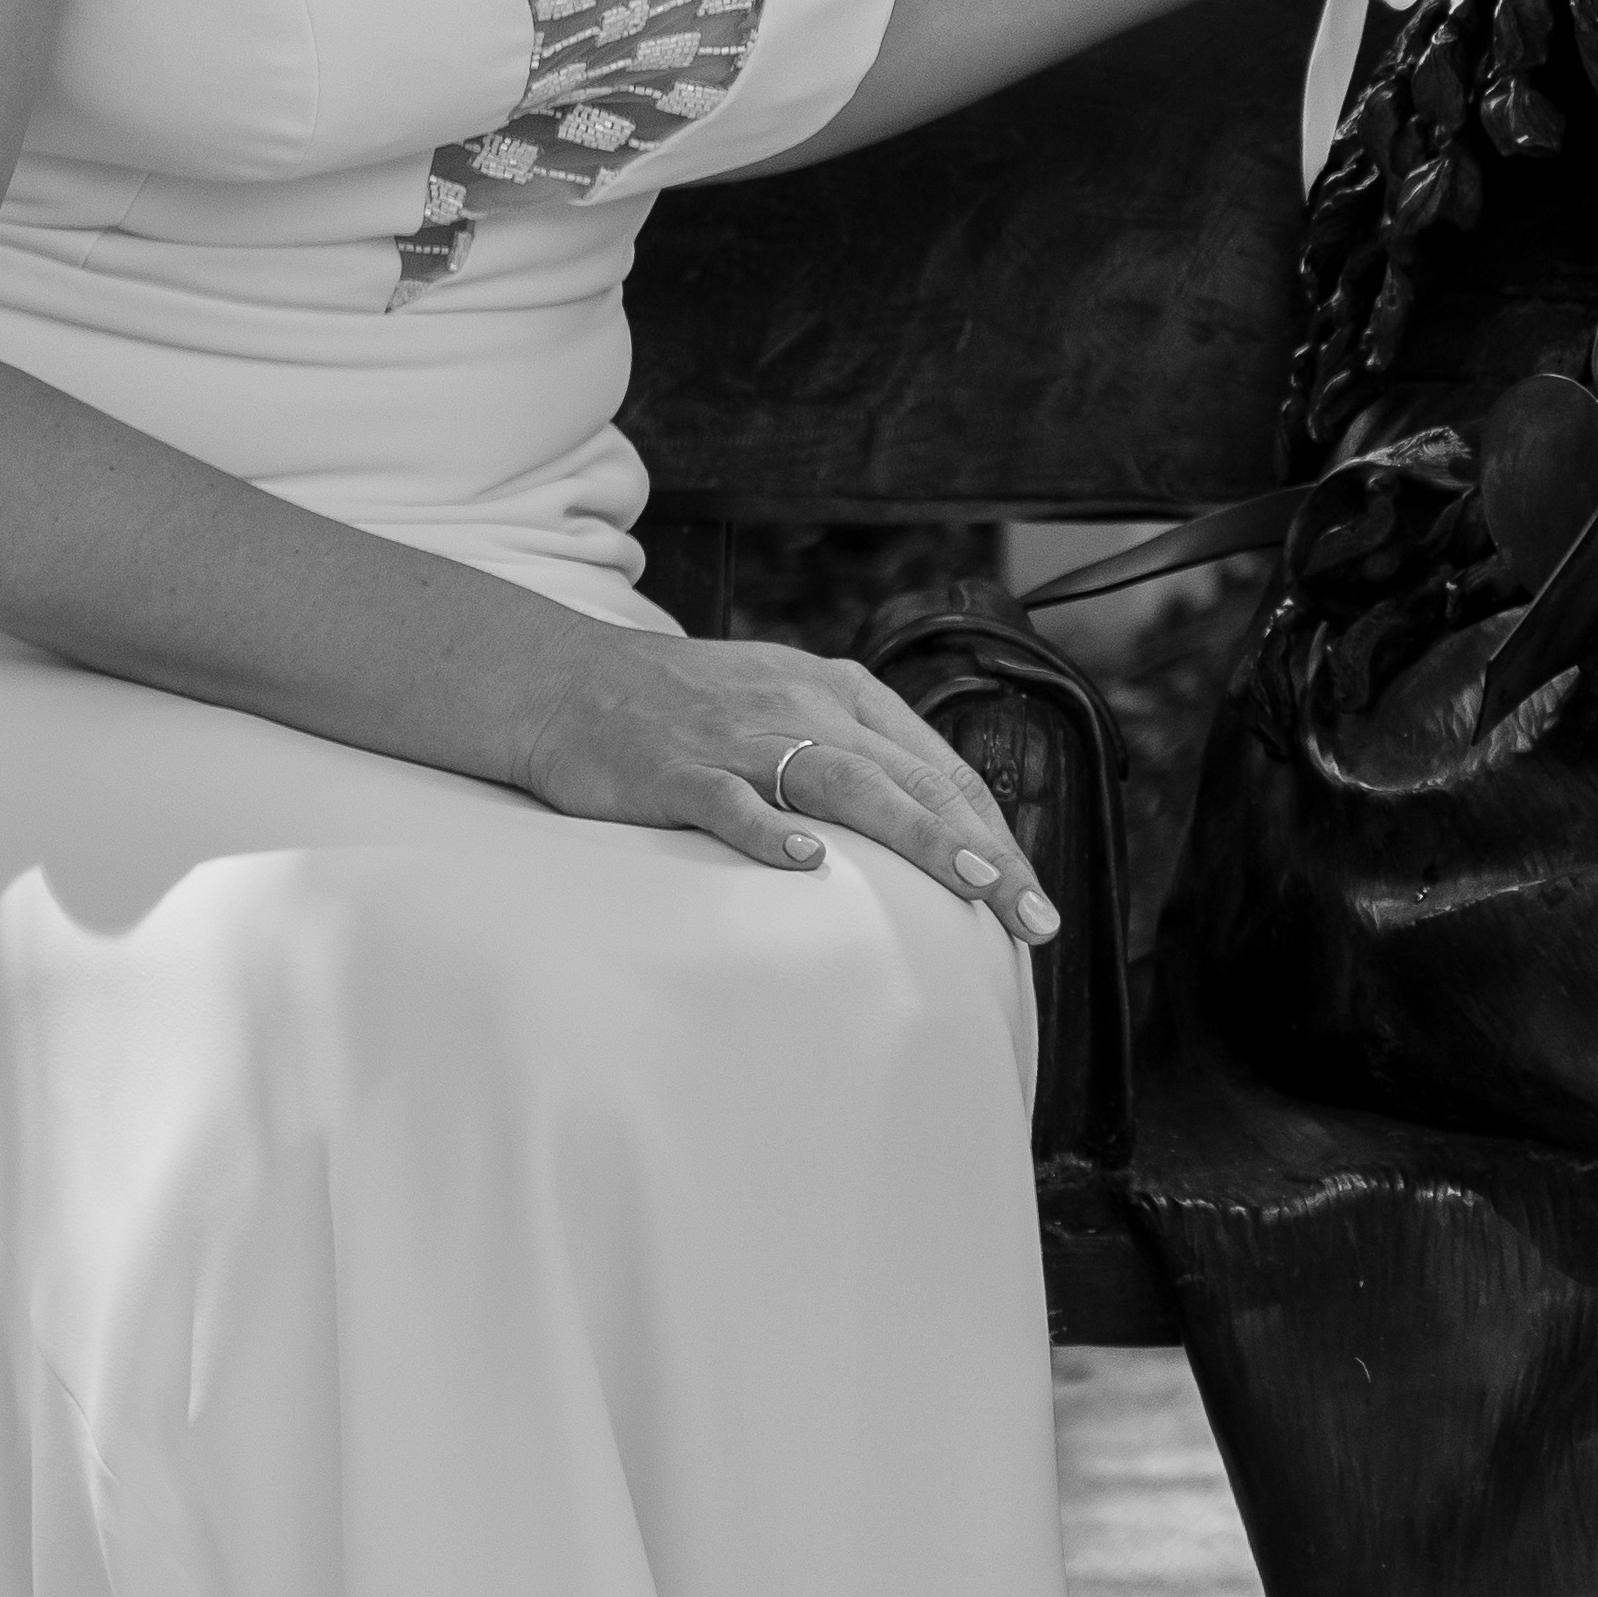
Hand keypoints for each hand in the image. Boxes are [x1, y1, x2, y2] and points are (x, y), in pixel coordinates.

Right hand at [512, 623, 1063, 942]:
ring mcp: (740, 738)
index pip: (939, 767)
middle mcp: (804, 708)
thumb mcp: (787, 706)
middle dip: (981, 850)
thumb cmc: (687, 709)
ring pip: (845, 785)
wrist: (566, 683)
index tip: (1030, 894)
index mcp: (841, 694)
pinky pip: (729, 800)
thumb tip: (927, 822)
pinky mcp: (675, 770)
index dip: (992, 830)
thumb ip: (853, 754)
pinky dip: (769, 830)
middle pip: (912, 779)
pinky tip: (808, 862)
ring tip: (971, 885)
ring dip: (916, 835)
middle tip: (1030, 913)